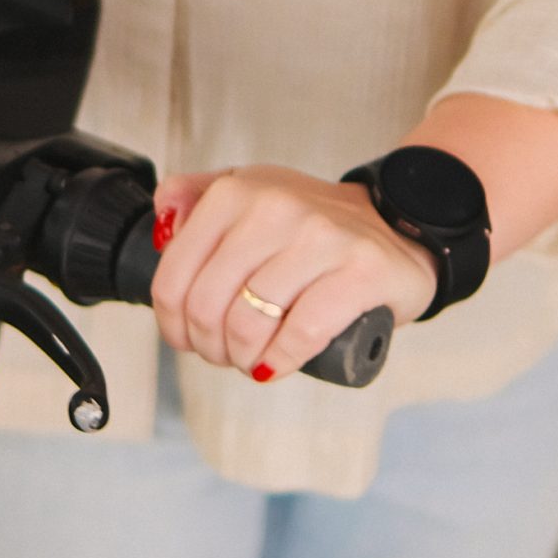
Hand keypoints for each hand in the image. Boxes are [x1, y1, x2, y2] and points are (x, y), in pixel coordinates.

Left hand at [150, 165, 436, 381]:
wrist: (396, 226)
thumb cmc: (312, 226)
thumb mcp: (249, 194)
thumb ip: (194, 197)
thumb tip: (160, 227)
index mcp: (236, 192)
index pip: (174, 276)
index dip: (173, 323)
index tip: (188, 338)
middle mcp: (275, 208)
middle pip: (206, 305)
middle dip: (208, 346)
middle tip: (224, 354)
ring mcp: (321, 238)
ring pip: (248, 323)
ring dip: (241, 358)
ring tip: (250, 359)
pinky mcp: (360, 270)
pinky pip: (300, 334)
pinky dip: (278, 361)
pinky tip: (275, 365)